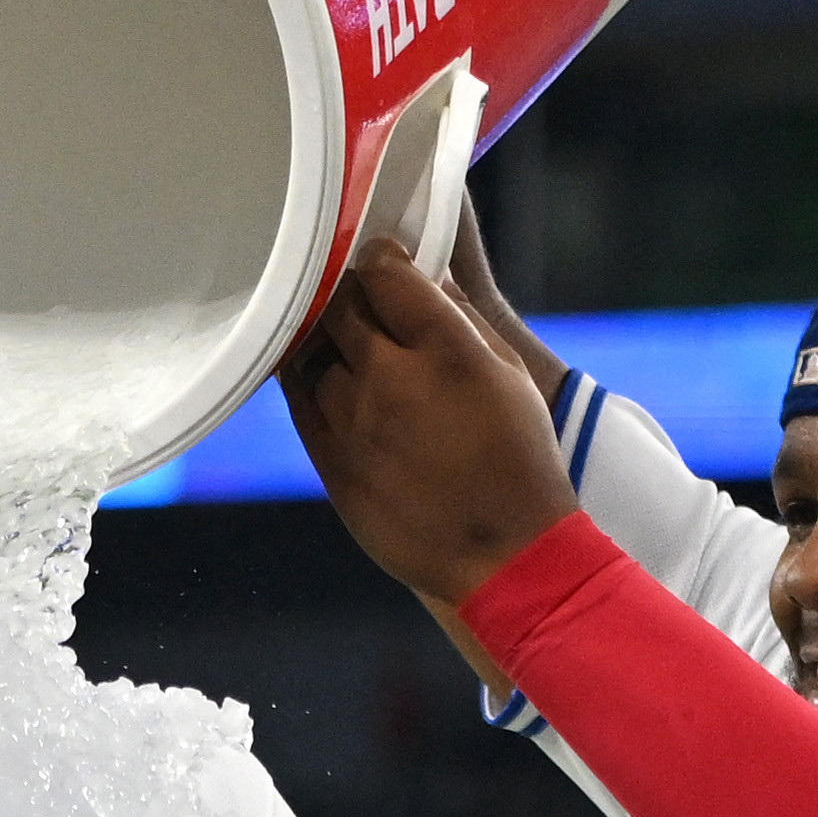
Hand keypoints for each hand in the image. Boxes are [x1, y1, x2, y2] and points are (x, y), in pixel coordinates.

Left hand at [279, 239, 580, 608]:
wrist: (504, 557)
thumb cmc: (519, 465)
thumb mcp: (510, 377)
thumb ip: (463, 321)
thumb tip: (423, 280)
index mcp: (447, 353)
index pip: (385, 273)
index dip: (380, 259)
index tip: (383, 262)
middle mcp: (392, 381)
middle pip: (340, 306)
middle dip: (350, 295)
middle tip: (362, 299)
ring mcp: (353, 423)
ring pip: (312, 350)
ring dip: (325, 337)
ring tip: (345, 342)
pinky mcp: (330, 462)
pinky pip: (299, 398)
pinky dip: (306, 376)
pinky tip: (322, 373)